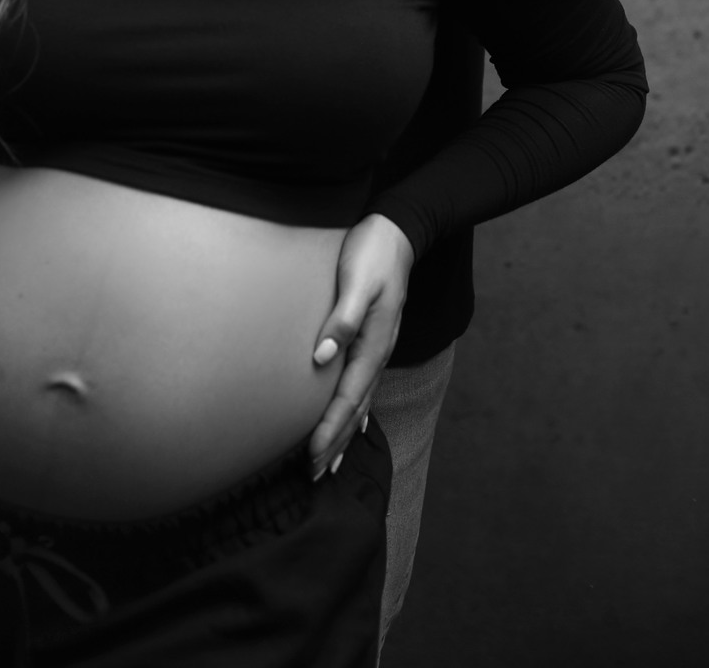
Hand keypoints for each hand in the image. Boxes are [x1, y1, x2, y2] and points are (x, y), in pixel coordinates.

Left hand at [308, 215, 413, 479]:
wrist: (397, 232)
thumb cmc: (372, 253)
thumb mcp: (356, 282)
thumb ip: (341, 319)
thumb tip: (322, 358)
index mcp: (372, 344)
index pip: (347, 399)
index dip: (328, 430)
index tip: (311, 457)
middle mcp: (377, 353)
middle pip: (355, 409)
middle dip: (335, 442)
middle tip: (315, 475)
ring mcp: (378, 347)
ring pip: (360, 401)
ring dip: (344, 432)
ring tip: (331, 461)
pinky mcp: (374, 337)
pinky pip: (364, 384)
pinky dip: (357, 409)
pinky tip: (357, 421)